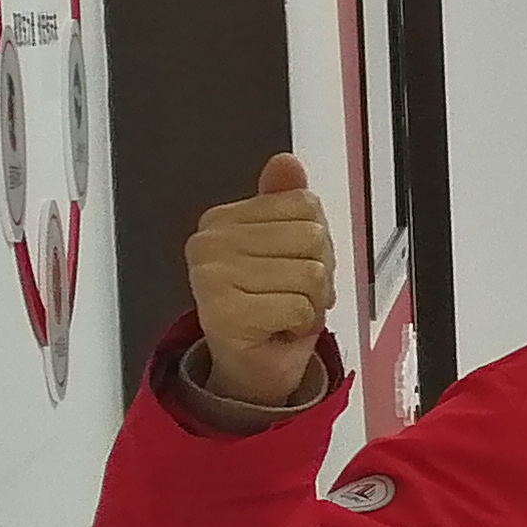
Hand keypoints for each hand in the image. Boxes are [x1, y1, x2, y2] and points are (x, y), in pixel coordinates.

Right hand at [186, 155, 338, 407]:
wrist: (252, 365)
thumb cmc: (272, 304)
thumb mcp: (287, 247)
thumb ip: (285, 203)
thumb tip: (286, 162)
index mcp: (222, 219)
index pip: (306, 205)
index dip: (317, 242)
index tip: (293, 266)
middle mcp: (208, 242)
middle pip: (313, 237)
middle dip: (318, 273)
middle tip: (292, 294)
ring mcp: (211, 276)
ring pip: (311, 273)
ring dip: (312, 301)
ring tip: (284, 312)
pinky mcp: (223, 311)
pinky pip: (299, 306)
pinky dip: (302, 324)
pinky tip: (277, 329)